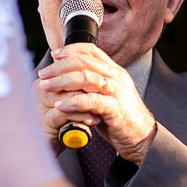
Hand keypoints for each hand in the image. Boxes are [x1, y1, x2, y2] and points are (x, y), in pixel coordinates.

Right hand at [34, 74, 100, 153]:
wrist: (50, 147)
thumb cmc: (62, 123)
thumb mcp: (70, 103)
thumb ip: (78, 87)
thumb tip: (98, 75)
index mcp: (45, 80)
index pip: (69, 69)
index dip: (88, 74)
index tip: (104, 80)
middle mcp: (39, 89)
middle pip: (68, 80)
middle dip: (89, 87)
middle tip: (106, 94)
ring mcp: (39, 105)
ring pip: (68, 96)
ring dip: (87, 103)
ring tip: (101, 110)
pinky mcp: (44, 121)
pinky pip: (66, 114)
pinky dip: (82, 116)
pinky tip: (94, 120)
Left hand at [37, 43, 157, 163]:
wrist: (142, 137)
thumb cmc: (119, 117)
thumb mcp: (106, 95)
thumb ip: (91, 85)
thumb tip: (66, 78)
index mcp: (114, 71)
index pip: (92, 50)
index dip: (71, 49)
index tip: (54, 55)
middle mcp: (117, 77)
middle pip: (85, 62)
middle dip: (60, 66)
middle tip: (44, 74)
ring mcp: (117, 92)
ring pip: (86, 78)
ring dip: (62, 81)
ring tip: (46, 87)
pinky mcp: (115, 109)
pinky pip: (91, 101)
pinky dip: (72, 102)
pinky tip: (59, 105)